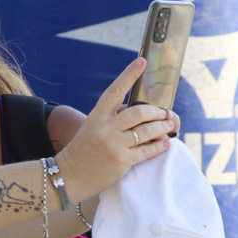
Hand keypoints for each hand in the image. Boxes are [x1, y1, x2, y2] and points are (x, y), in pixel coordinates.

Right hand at [54, 58, 175, 200]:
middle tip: (164, 113)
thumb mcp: (92, 129)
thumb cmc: (83, 151)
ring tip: (168, 126)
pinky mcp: (122, 161)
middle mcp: (105, 128)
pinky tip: (165, 143)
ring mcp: (113, 145)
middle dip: (156, 111)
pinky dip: (160, 146)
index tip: (142, 61)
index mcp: (96, 116)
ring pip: (147, 131)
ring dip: (162, 127)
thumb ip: (112, 120)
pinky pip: (148, 150)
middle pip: (139, 112)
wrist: (69, 176)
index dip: (129, 74)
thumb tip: (141, 114)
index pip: (115, 90)